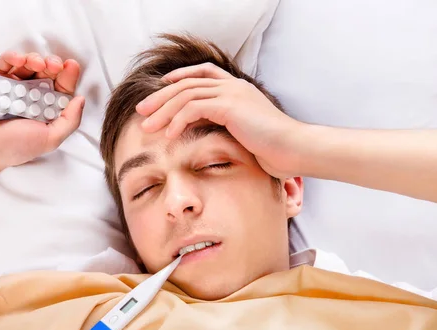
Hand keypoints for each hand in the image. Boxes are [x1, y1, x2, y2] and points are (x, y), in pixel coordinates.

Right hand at [0, 52, 84, 168]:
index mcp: (44, 109)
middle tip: (54, 65)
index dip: (67, 76)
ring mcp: (10, 87)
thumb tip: (81, 99)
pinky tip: (20, 59)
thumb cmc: (14, 147)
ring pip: (26, 65)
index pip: (60, 88)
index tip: (71, 66)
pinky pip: (4, 63)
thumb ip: (70, 120)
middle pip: (45, 73)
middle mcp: (29, 96)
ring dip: (34, 58)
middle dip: (52, 65)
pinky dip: (13, 57)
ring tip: (37, 63)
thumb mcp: (50, 138)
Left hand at [135, 63, 305, 177]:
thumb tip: (206, 131)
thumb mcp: (245, 132)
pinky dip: (178, 121)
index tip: (160, 88)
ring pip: (186, 95)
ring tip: (147, 128)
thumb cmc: (274, 148)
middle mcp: (233, 86)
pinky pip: (194, 108)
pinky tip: (168, 135)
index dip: (179, 77)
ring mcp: (231, 93)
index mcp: (237, 88)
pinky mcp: (230, 106)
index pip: (203, 73)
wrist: (294, 149)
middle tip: (141, 111)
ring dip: (163, 111)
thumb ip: (226, 125)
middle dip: (160, 97)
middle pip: (187, 83)